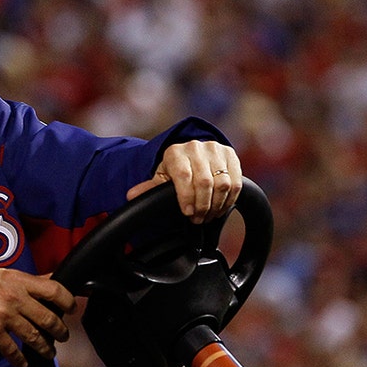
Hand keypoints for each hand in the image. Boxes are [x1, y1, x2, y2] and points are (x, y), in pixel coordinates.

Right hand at [0, 269, 75, 366]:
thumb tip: (54, 278)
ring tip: (48, 352)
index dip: (68, 301)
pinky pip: (13, 351)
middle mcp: (13, 297)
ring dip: (45, 348)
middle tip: (62, 336)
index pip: (54, 289)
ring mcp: (3, 316)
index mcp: (18, 280)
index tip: (72, 309)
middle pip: (48, 318)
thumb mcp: (5, 275)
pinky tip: (24, 362)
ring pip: (34, 337)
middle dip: (60, 331)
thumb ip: (30, 280)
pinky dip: (20, 360)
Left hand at [126, 140, 241, 223]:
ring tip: (209, 216)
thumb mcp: (162, 176)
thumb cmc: (175, 168)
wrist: (193, 153)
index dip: (186, 197)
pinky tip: (220, 208)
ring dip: (217, 205)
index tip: (187, 213)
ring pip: (222, 183)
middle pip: (205, 182)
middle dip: (202, 205)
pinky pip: (236, 182)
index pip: (183, 176)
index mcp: (175, 152)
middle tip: (198, 219)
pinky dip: (229, 199)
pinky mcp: (231, 155)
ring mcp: (215, 150)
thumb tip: (130, 196)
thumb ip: (149, 188)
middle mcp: (196, 147)